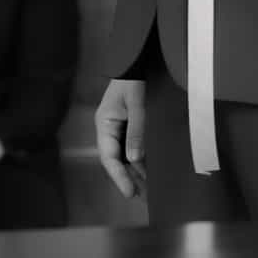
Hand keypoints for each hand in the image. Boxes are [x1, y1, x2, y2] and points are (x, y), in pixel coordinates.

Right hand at [95, 78, 147, 199]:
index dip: (119, 177)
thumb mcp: (136, 103)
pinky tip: (153, 169)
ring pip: (127, 155)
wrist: (139, 58)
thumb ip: (136, 130)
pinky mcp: (132, 124)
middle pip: (118, 160)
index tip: (130, 193)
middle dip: (130, 178)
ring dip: (137, 171)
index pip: (109, 157)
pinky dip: (143, 158)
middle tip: (144, 198)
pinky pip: (135, 146)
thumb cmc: (135, 78)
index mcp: (104, 123)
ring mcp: (121, 127)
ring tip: (150, 190)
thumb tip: (135, 159)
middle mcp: (110, 128)